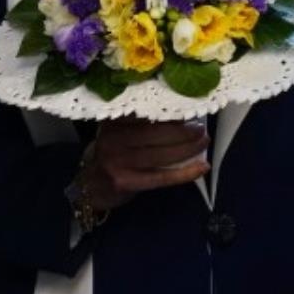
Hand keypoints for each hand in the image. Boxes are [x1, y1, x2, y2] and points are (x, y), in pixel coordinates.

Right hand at [81, 119, 210, 211]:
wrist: (90, 186)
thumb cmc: (112, 154)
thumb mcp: (118, 132)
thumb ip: (140, 123)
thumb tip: (180, 115)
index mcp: (113, 121)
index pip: (146, 112)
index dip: (170, 111)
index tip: (189, 106)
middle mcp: (113, 138)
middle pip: (156, 133)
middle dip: (183, 131)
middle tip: (201, 129)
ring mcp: (119, 161)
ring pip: (161, 154)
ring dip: (188, 149)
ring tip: (204, 142)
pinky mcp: (126, 181)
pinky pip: (162, 177)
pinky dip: (184, 173)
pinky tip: (201, 168)